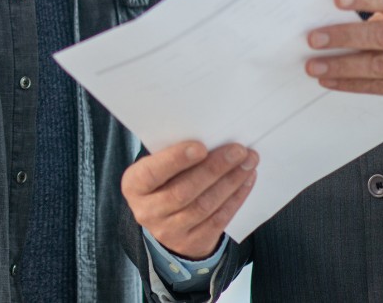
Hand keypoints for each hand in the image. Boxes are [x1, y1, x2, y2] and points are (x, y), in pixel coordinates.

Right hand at [121, 141, 257, 259]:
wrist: (166, 221)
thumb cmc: (165, 180)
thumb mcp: (158, 168)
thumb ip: (174, 157)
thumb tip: (213, 139)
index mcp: (134, 185)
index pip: (152, 173)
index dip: (176, 160)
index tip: (201, 146)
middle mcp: (147, 211)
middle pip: (183, 191)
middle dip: (214, 168)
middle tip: (238, 150)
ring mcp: (168, 231)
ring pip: (204, 206)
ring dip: (230, 182)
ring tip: (248, 163)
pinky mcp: (191, 242)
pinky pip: (218, 220)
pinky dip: (235, 198)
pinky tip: (247, 180)